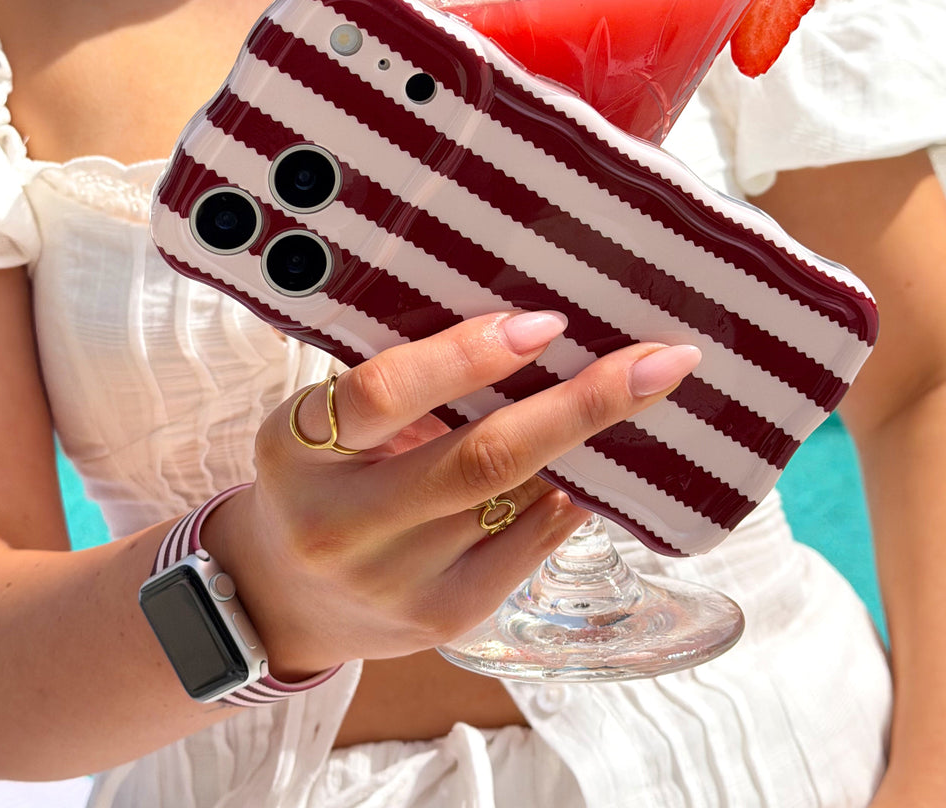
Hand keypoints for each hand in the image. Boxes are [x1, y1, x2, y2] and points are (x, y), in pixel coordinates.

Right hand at [206, 312, 701, 679]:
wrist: (284, 599)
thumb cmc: (318, 481)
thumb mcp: (325, 423)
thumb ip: (399, 384)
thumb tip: (525, 332)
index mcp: (299, 450)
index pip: (384, 393)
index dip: (467, 356)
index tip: (546, 324)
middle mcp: (343, 524)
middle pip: (482, 458)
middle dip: (585, 405)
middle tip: (661, 362)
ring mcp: (398, 582)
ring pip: (521, 499)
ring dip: (587, 444)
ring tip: (642, 394)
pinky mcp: (444, 620)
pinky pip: (532, 543)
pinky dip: (568, 495)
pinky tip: (590, 466)